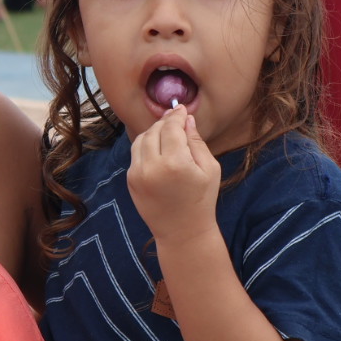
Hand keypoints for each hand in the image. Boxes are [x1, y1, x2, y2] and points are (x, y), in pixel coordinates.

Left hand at [127, 107, 221, 247]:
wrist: (182, 232)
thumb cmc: (202, 200)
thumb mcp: (209, 169)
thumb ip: (196, 141)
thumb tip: (187, 119)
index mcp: (175, 163)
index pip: (171, 127)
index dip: (177, 115)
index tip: (182, 109)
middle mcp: (152, 167)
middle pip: (154, 131)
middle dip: (165, 123)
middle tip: (176, 119)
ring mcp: (137, 174)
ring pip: (141, 140)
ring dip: (153, 132)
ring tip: (167, 133)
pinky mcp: (131, 180)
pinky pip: (136, 154)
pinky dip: (146, 146)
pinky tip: (159, 149)